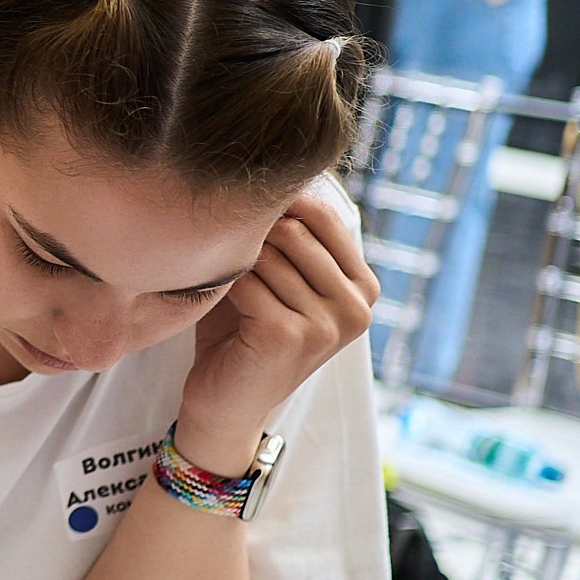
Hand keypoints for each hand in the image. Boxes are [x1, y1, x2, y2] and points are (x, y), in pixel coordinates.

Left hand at [178, 188, 379, 472]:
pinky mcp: (290, 336)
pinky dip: (224, 285)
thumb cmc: (240, 334)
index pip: (326, 216)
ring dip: (234, 261)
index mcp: (362, 287)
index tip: (240, 210)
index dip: (279, 205)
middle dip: (249, 234)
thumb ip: (280, 237)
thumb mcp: (271, 280)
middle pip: (296, 232)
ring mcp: (328, 324)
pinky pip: (248, 283)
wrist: (224, 404)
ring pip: (270, 255)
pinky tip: (217, 299)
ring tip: (217, 277)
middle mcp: (356, 306)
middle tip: (217, 247)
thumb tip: (267, 175)